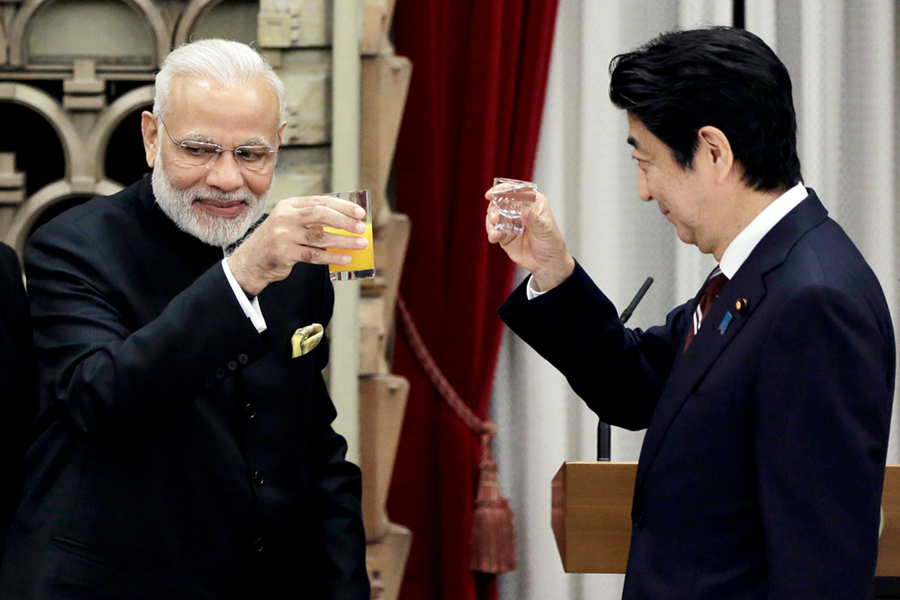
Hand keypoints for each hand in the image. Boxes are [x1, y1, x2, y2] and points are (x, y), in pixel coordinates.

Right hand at [228, 195, 367, 294]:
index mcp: (290, 205)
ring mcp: (283, 235)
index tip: (360, 213)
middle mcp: (285, 217)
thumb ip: (313, 219)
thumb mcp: (291, 222)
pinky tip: (346, 258)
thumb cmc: (278, 241)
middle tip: (362, 229)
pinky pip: (313, 255)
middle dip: (345, 221)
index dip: (343, 206)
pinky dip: (332, 256)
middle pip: (321, 214)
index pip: (321, 201)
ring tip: (361, 244)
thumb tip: (348, 221)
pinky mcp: (283, 253)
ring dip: (344, 241)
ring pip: (320, 236)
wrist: (251, 261)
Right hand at [485, 188, 574, 291]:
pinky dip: (492, 233)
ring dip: (491, 222)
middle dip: (494, 208)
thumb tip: (524, 211)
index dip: (503, 189)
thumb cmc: (552, 244)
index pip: (517, 190)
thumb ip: (535, 221)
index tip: (492, 194)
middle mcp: (520, 210)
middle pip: (501, 201)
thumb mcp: (546, 231)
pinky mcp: (505, 235)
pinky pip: (494, 230)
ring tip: (495, 233)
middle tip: (494, 218)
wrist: (547, 264)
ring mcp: (511, 222)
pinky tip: (494, 238)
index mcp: (533, 202)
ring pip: (494, 215)